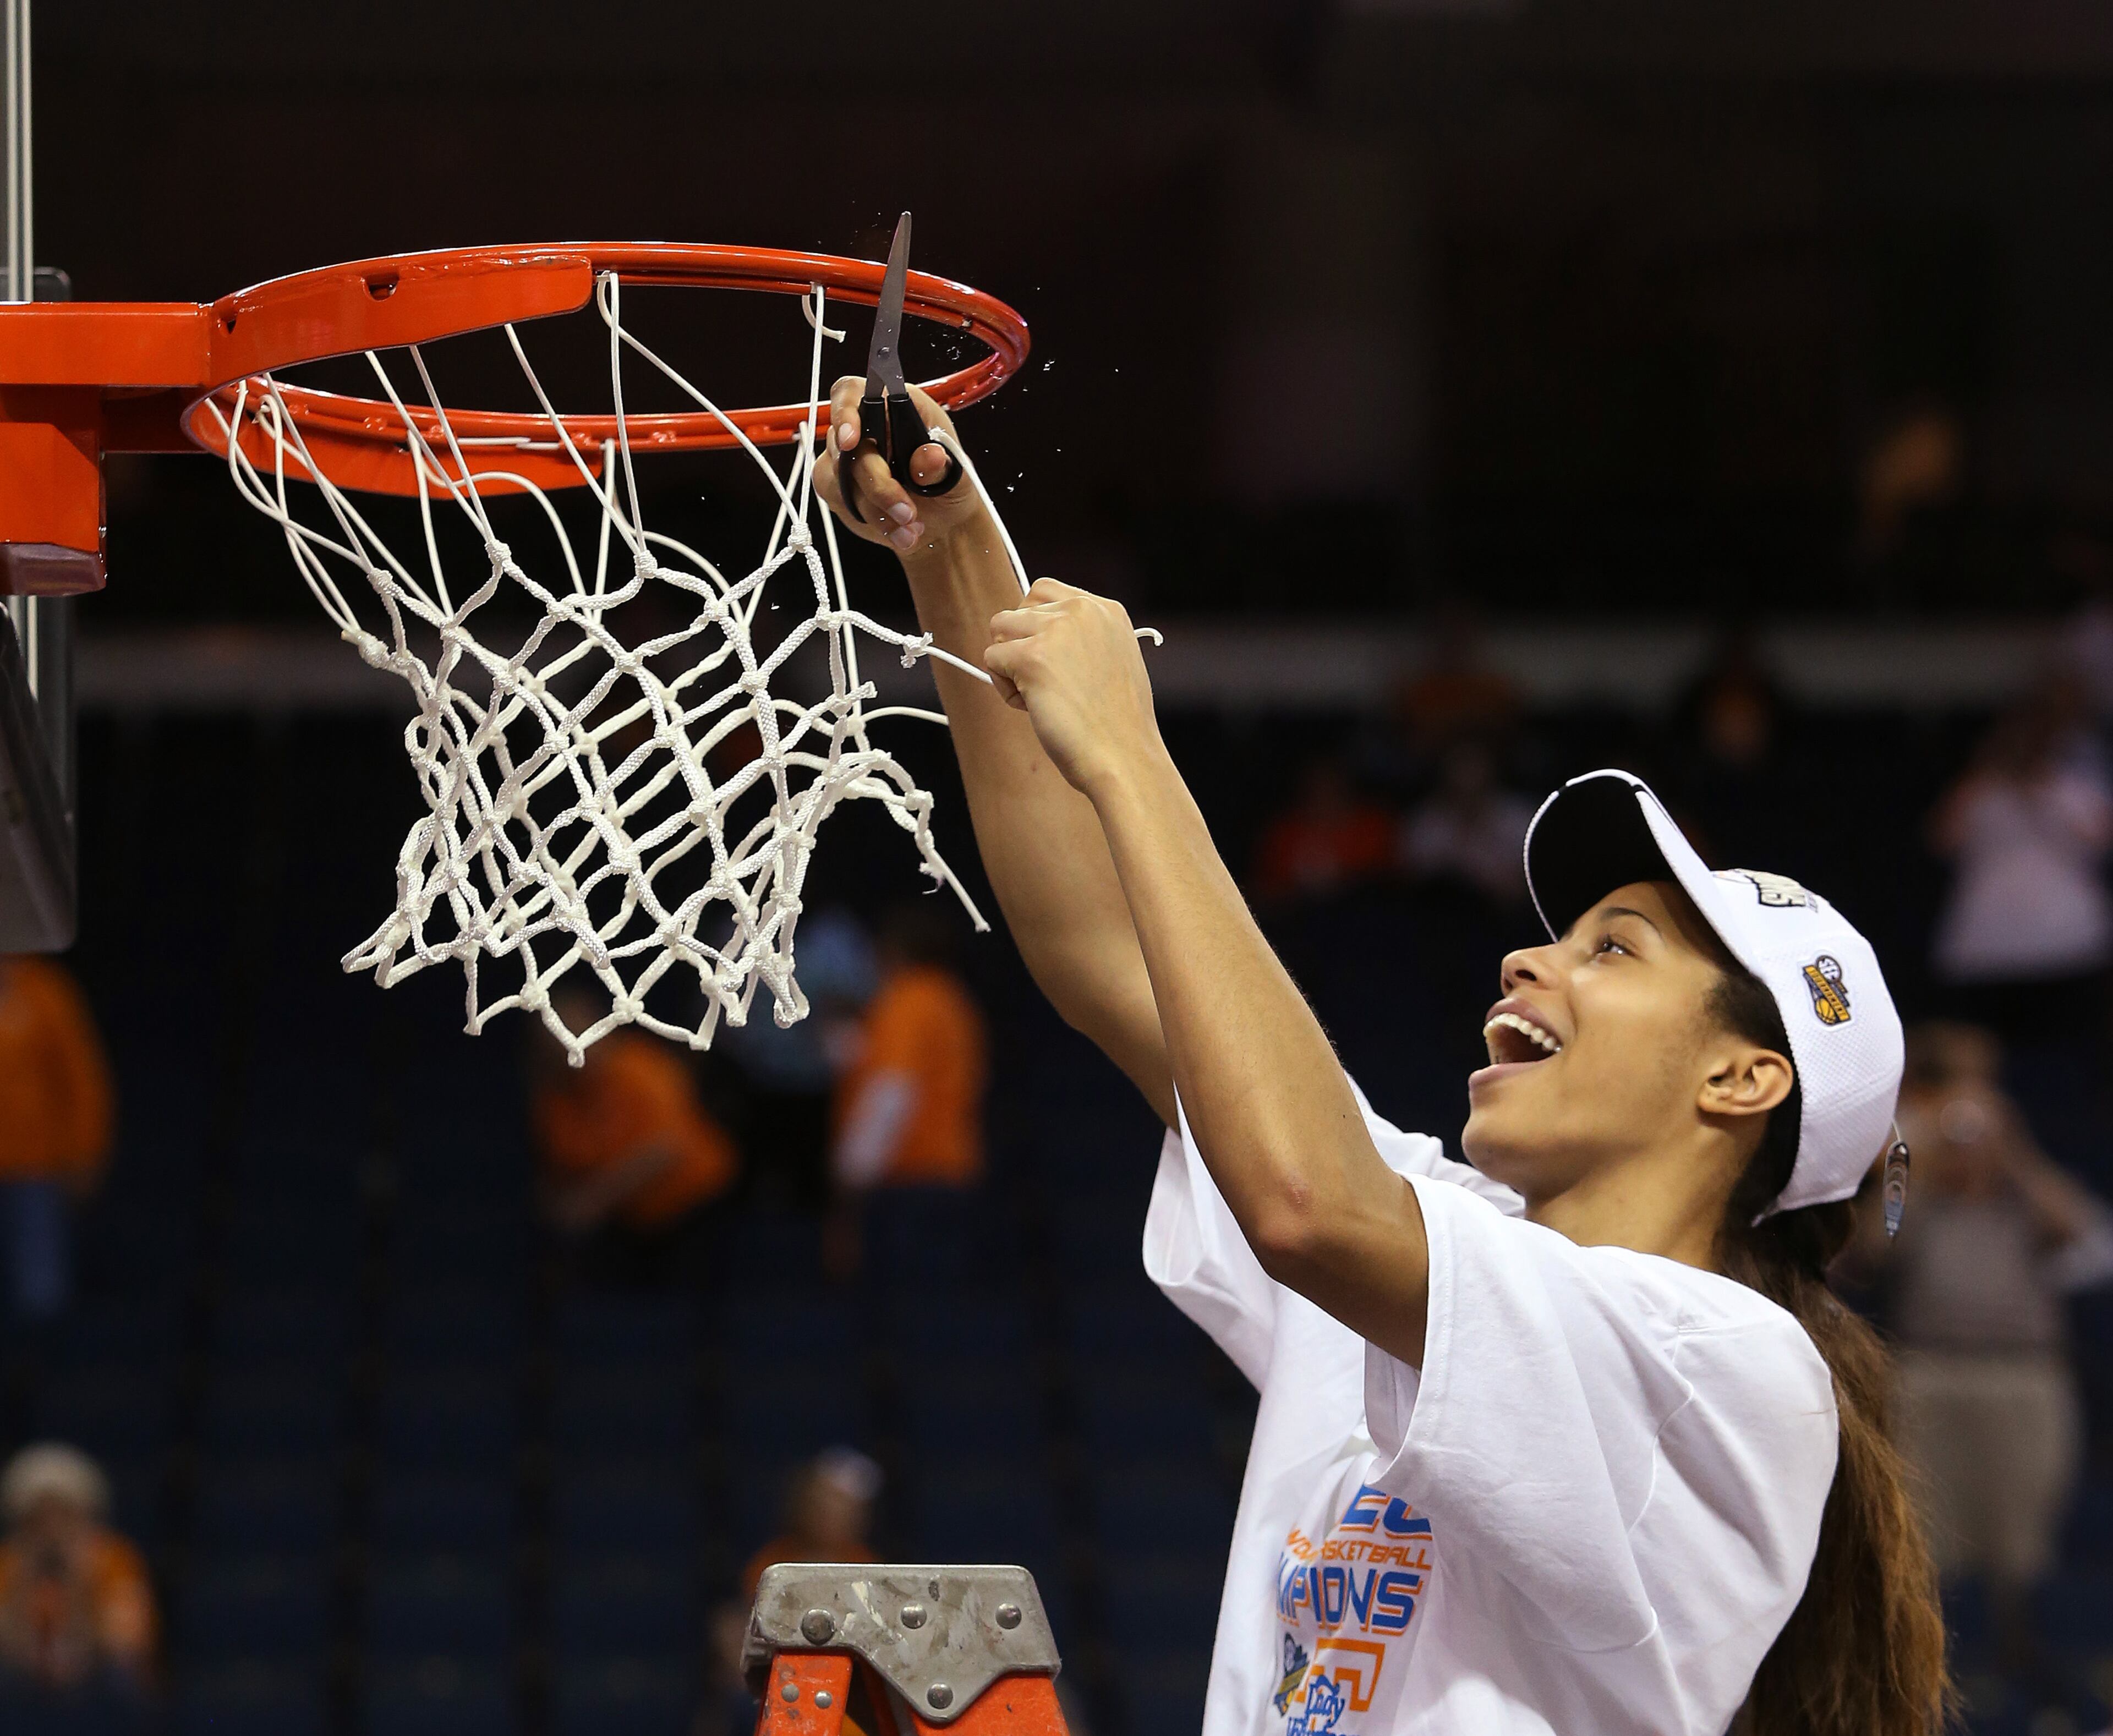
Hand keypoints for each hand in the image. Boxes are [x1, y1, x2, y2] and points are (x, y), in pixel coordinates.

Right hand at [815, 376, 984, 553]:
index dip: (845, 412)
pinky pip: (838, 500)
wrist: (944, 520)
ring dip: (877, 509)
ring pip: (839, 478)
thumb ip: (942, 464)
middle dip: (878, 485)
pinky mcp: (838, 486)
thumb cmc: (949, 482)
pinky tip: (898, 531)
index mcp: (895, 405)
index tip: (851, 441)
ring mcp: (847, 457)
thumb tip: (931, 456)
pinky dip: (871, 520)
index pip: (852, 392)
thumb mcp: (958, 472)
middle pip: (846, 446)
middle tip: (908, 512)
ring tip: (911, 527)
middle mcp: (865, 425)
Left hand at [983, 579, 1162, 798]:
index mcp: (1105, 610)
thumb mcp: (1113, 661)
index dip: (1035, 626)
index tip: (1052, 660)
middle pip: (1017, 609)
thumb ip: (1083, 638)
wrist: (1124, 757)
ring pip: (999, 629)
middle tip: (1047, 682)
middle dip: (1020, 644)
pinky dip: (1004, 688)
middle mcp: (1082, 610)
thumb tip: (1036, 634)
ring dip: (1009, 664)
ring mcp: (1056, 631)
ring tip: (1039, 695)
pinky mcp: (1032, 657)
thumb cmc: (1118, 725)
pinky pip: (991, 659)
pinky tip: (1033, 708)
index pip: (1045, 592)